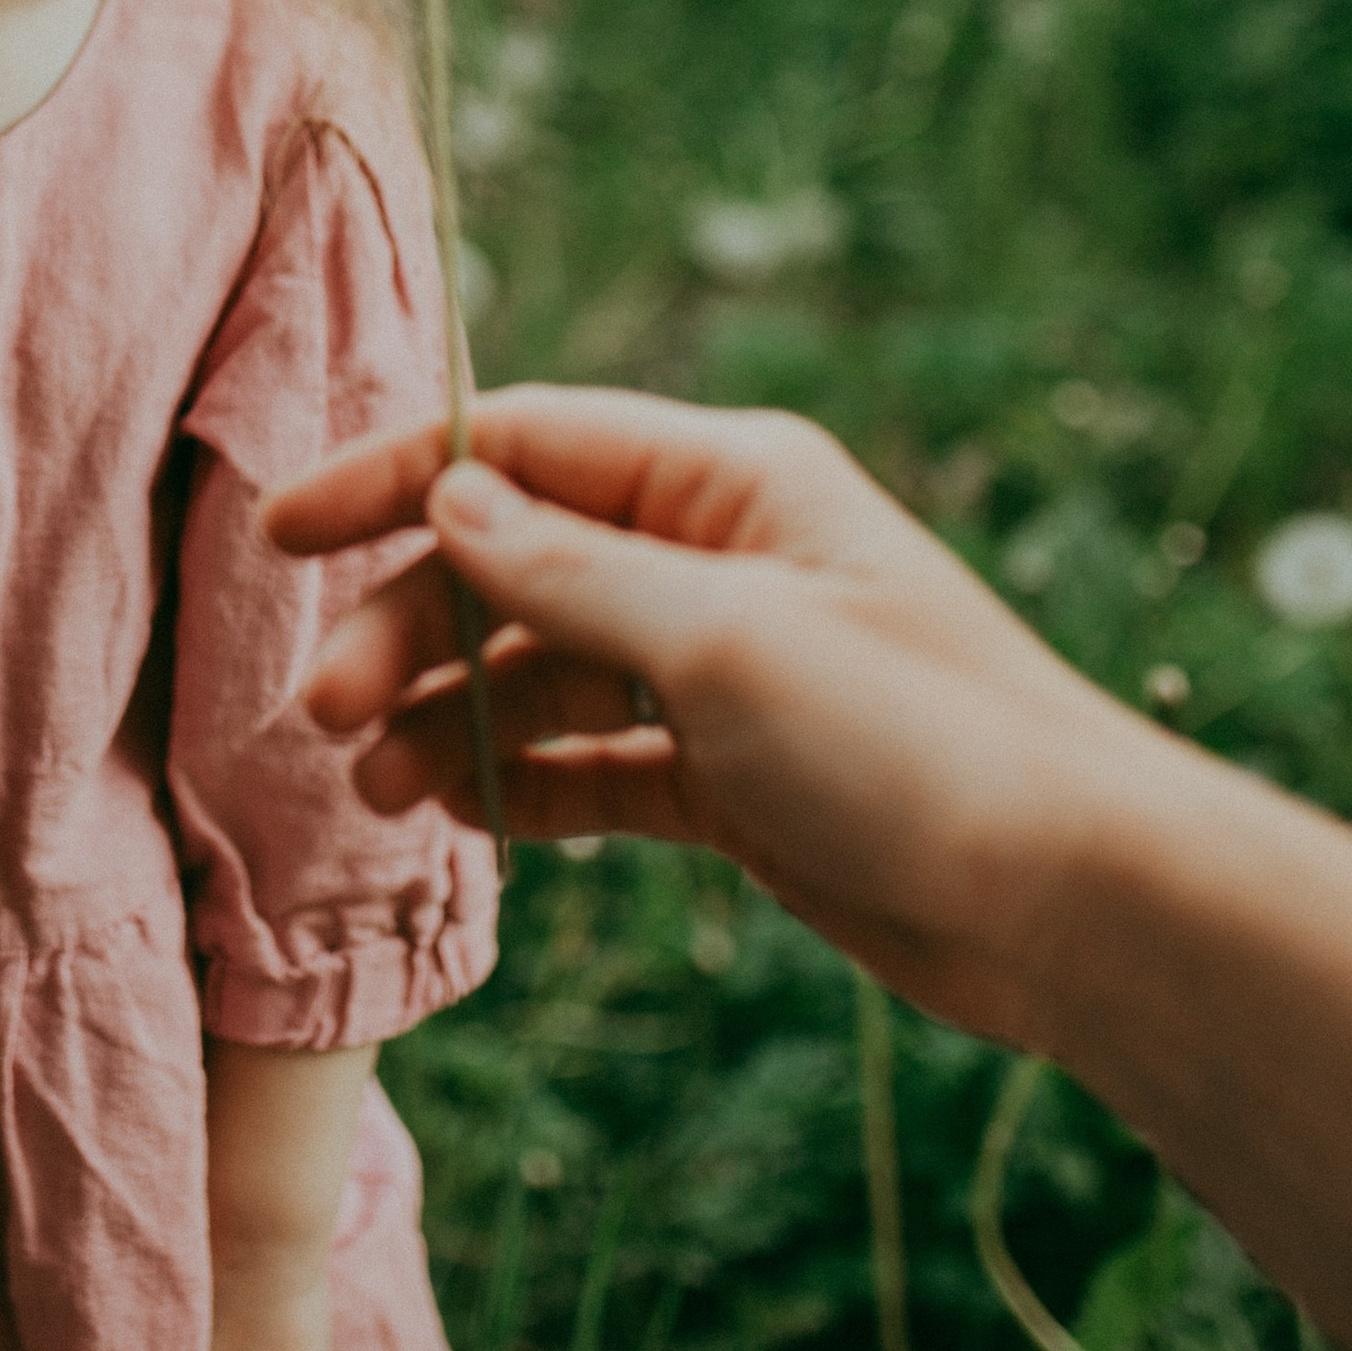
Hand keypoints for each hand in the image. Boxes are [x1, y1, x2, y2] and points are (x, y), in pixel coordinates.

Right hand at [268, 386, 1152, 1045]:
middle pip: (514, 564)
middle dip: (409, 629)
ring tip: (381, 791)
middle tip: (328, 715)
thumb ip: (569, 569)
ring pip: (542, 669)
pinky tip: (458, 818)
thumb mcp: (720, 639)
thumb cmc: (916, 740)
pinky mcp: (732, 776)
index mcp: (726, 479)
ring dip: (451, 716)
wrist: (1071, 901)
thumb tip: (449, 498)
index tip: (280, 533)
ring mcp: (722, 669)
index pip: (520, 449)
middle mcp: (715, 557)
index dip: (393, 483)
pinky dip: (521, 782)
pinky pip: (593, 759)